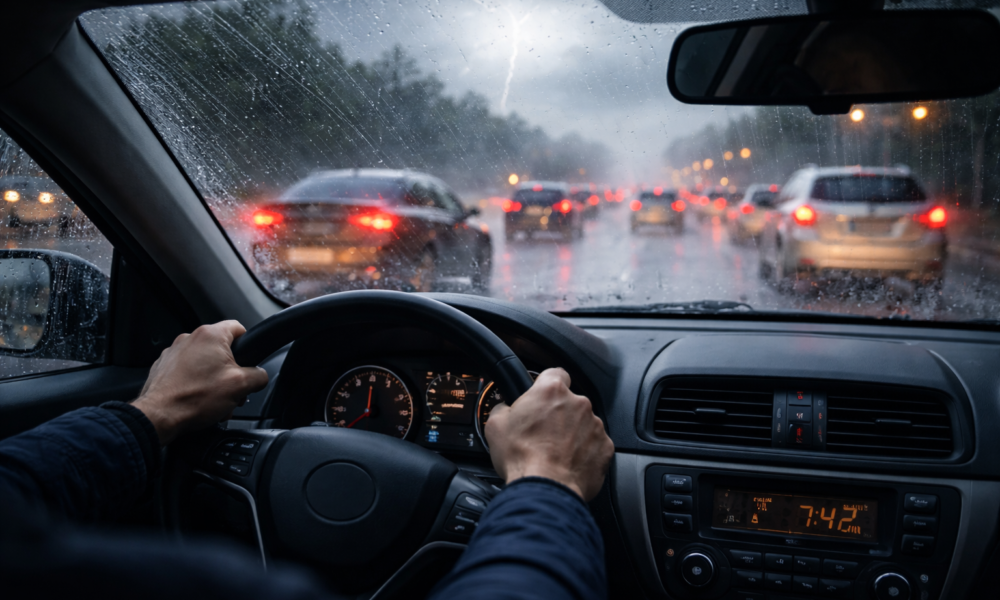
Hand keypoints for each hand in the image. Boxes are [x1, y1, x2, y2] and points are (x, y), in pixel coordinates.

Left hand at [132, 320, 268, 444]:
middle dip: (231, 370)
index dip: (248, 344)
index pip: (239, 328)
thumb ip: (259, 376)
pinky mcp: (163, 367)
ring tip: (214, 400)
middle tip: (233, 389)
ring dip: (213, 379)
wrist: (159, 416)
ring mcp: (174, 352)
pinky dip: (195, 383)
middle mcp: (190, 338)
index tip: (248, 360)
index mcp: (210, 336)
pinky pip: (187, 371)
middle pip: (221, 349)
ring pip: (204, 362)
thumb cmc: (194, 398)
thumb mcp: (241, 386)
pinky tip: (198, 400)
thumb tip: (260, 376)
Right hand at [484, 368, 613, 500]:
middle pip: (569, 402)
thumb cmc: (522, 457)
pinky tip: (568, 463)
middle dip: (559, 414)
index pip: (555, 373)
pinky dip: (585, 452)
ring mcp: (595, 425)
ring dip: (572, 434)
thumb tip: (505, 408)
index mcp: (551, 391)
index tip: (542, 396)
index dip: (547, 384)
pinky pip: (595, 444)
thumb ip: (503, 407)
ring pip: (584, 424)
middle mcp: (578, 403)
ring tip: (555, 452)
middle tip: (542, 433)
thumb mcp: (496, 425)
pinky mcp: (605, 447)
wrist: (545, 488)